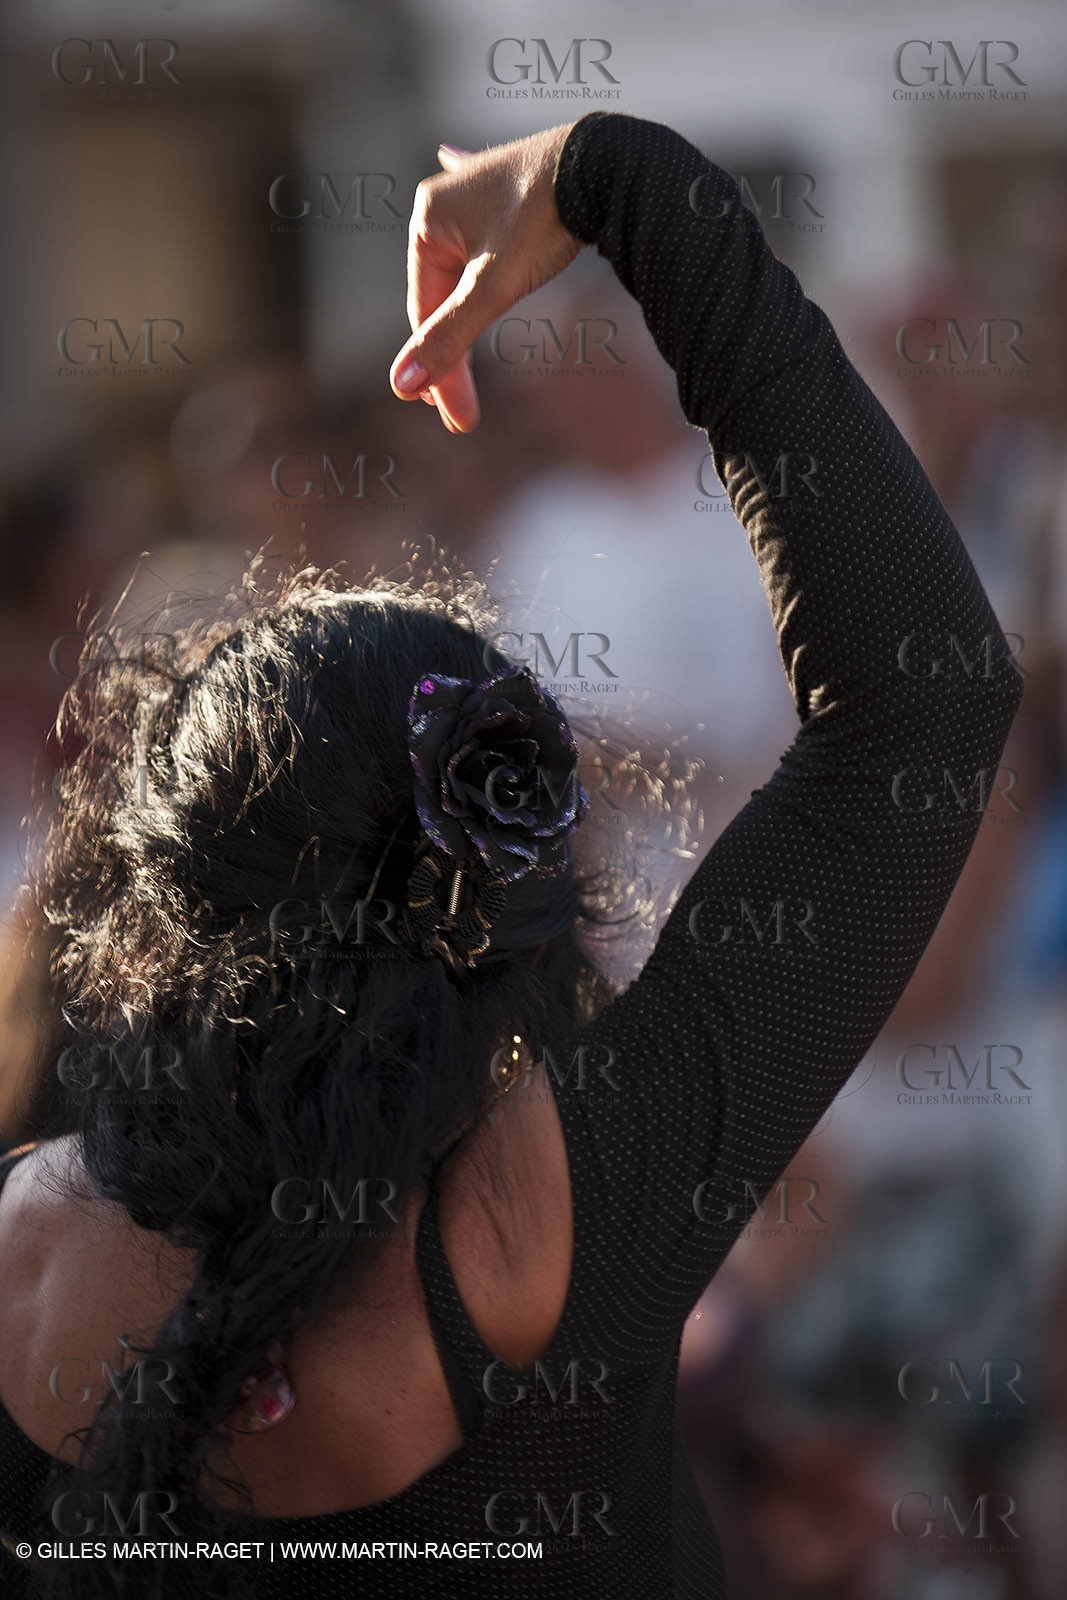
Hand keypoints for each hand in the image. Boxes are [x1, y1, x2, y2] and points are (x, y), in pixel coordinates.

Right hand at [389, 124, 584, 432]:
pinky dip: (476, 278)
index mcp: (426, 221)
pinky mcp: (504, 196)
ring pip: (461, 280)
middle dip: (453, 355)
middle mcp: (441, 204)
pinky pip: (480, 250)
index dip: (439, 370)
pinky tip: (465, 267)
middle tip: (465, 415)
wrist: (604, 163)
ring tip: (469, 372)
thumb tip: (401, 385)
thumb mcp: (493, 287)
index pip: (424, 313)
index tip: (456, 417)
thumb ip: (449, 337)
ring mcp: (472, 197)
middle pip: (440, 299)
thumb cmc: (544, 219)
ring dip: (463, 324)